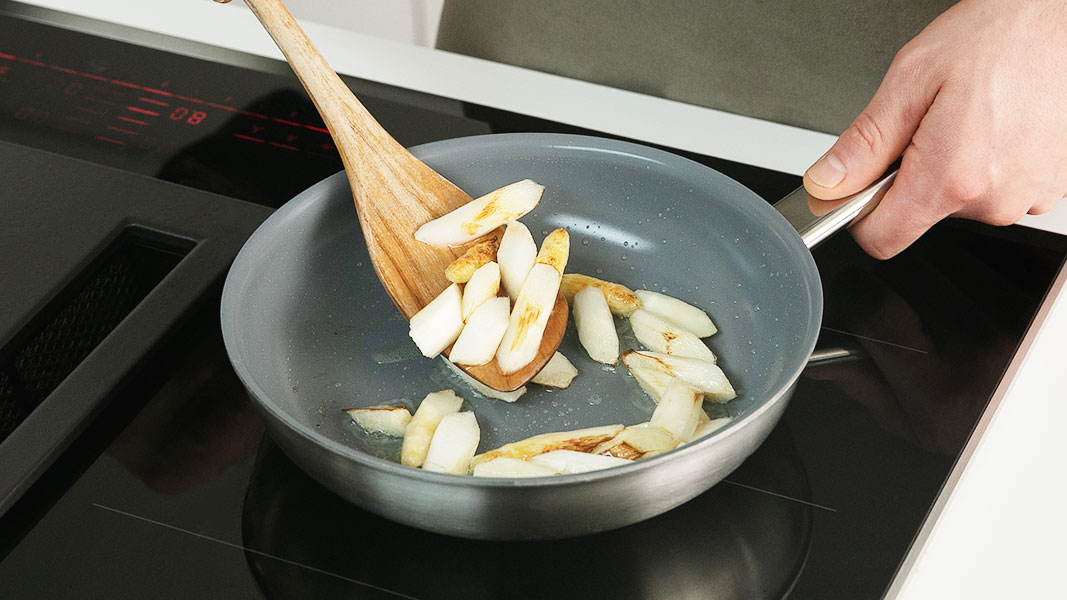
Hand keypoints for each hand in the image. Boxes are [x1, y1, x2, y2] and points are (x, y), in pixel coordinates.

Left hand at [803, 0, 1066, 258]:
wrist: (1065, 17)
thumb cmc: (1000, 35)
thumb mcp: (911, 80)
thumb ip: (863, 143)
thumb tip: (826, 183)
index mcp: (951, 178)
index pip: (881, 239)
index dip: (859, 214)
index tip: (860, 183)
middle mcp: (994, 199)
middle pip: (920, 215)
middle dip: (909, 176)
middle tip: (928, 121)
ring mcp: (1027, 196)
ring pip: (960, 201)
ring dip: (953, 167)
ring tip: (972, 114)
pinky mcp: (1049, 188)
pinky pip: (997, 188)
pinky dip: (988, 162)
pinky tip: (998, 122)